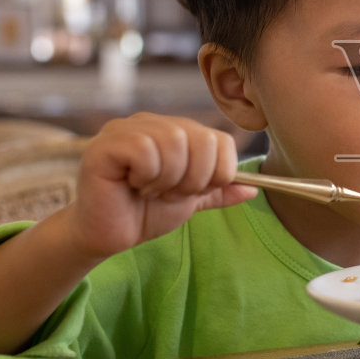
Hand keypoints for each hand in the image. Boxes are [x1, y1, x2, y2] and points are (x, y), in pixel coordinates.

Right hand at [66, 113, 257, 259]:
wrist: (107, 236)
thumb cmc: (145, 213)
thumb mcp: (191, 200)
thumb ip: (218, 190)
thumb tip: (254, 187)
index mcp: (174, 130)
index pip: (219, 139)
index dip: (215, 173)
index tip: (192, 192)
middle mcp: (150, 122)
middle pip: (201, 140)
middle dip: (193, 179)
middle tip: (168, 193)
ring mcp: (125, 129)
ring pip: (174, 143)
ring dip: (168, 180)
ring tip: (149, 190)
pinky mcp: (105, 145)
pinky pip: (145, 151)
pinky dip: (147, 177)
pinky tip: (132, 186)